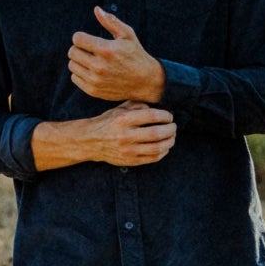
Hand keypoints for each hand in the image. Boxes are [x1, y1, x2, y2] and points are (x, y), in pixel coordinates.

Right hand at [31, 102, 177, 171]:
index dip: (165, 116)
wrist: (90, 141)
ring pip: (157, 148)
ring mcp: (127, 150)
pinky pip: (152, 158)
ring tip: (172, 137)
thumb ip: (137, 105)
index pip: (151, 116)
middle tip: (174, 127)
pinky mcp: (129, 161)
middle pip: (157, 133)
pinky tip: (165, 147)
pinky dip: (163, 152)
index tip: (169, 116)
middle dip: (170, 129)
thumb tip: (156, 106)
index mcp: (123, 119)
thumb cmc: (107, 122)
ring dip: (169, 142)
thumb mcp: (119, 109)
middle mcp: (125, 135)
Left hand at [68, 7, 165, 103]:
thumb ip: (111, 21)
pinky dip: (80, 73)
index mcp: (106, 50)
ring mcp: (96, 80)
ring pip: (72, 65)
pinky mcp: (93, 91)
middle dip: (79, 48)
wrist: (144, 81)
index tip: (88, 40)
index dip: (81, 37)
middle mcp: (99, 66)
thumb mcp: (127, 35)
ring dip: (79, 61)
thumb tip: (96, 9)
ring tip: (91, 60)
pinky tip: (91, 71)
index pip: (77, 39)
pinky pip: (74, 78)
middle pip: (72, 52)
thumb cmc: (135, 54)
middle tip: (89, 50)